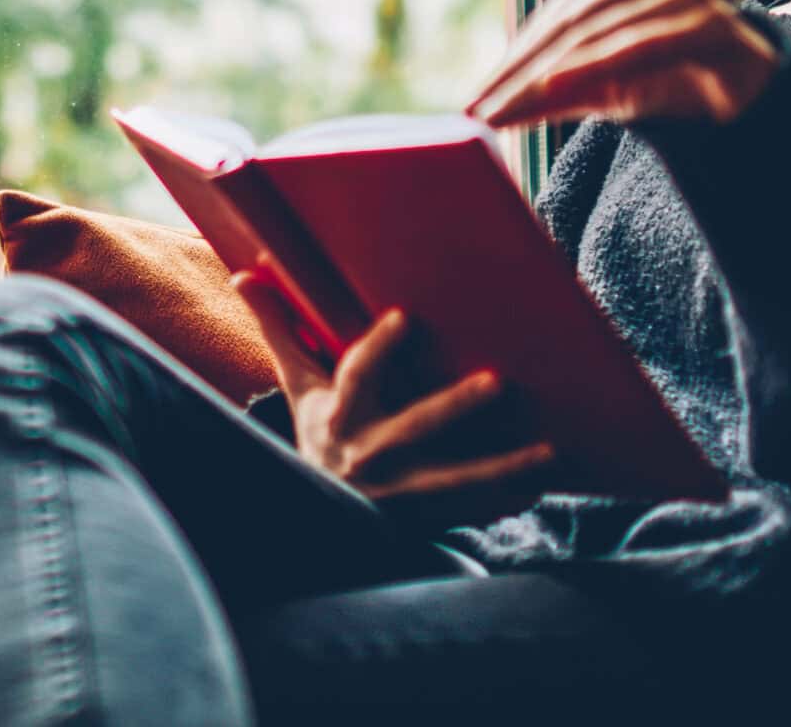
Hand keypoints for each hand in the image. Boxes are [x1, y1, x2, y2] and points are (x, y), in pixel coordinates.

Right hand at [232, 271, 552, 514]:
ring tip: (548, 451)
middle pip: (414, 430)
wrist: (320, 510)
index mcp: (339, 418)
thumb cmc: (321, 432)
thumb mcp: (299, 386)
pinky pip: (469, 511)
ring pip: (454, 480)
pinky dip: (505, 502)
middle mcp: (368, 455)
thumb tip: (243, 273)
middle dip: (455, 408)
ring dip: (502, 467)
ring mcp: (399, 493)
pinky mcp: (423, 517)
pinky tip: (541, 489)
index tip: (405, 316)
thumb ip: (280, 329)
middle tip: (498, 382)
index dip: (378, 348)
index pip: (356, 377)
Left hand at [467, 0, 779, 129]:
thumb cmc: (668, 80)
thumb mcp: (601, 88)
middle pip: (569, 25)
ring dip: (545, 77)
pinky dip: (594, 67)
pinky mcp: (708, 18)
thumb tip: (485, 110)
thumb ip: (550, 91)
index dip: (511, 62)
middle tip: (481, 113)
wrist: (747, 95)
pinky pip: (638, 44)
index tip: (473, 104)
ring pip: (598, 34)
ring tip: (507, 112)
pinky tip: (554, 87)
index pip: (555, 17)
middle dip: (519, 75)